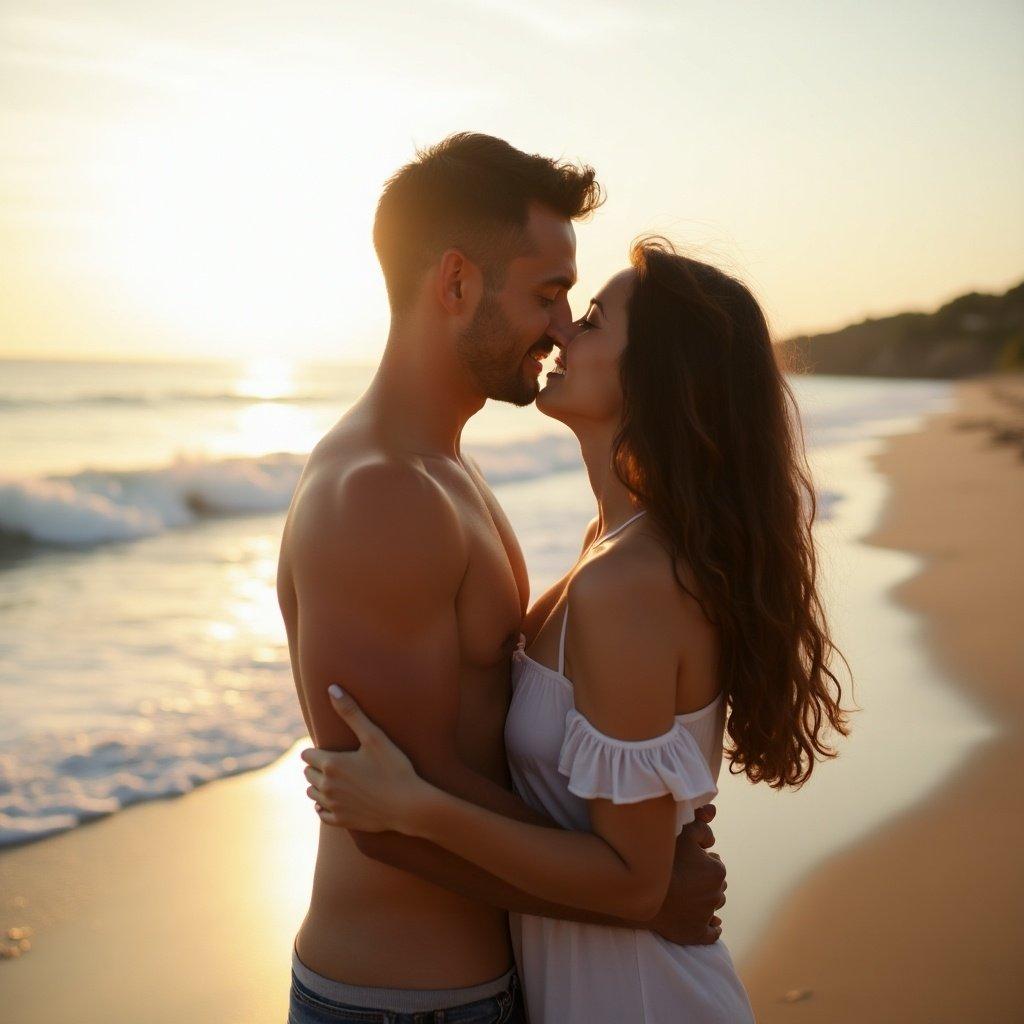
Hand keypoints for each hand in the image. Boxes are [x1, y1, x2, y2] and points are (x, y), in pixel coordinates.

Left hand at [300, 685, 431, 832]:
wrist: (409, 805)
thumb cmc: (394, 767)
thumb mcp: (374, 736)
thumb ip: (351, 712)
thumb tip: (331, 688)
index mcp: (331, 764)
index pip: (306, 755)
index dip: (318, 751)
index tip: (334, 749)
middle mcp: (326, 786)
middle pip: (308, 773)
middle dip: (318, 766)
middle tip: (339, 762)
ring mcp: (333, 806)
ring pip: (312, 793)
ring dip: (320, 785)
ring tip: (339, 779)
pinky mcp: (341, 821)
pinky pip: (321, 813)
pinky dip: (325, 806)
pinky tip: (338, 799)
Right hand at [649, 804, 726, 944]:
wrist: (642, 890)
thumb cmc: (663, 858)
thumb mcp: (682, 831)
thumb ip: (700, 823)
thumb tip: (713, 820)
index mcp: (717, 871)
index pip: (714, 863)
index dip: (701, 859)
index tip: (686, 859)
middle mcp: (717, 894)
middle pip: (715, 885)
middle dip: (704, 880)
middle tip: (685, 875)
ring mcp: (706, 916)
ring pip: (712, 906)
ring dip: (705, 901)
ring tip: (687, 894)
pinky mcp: (696, 934)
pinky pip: (711, 933)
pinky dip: (711, 928)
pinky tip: (709, 924)